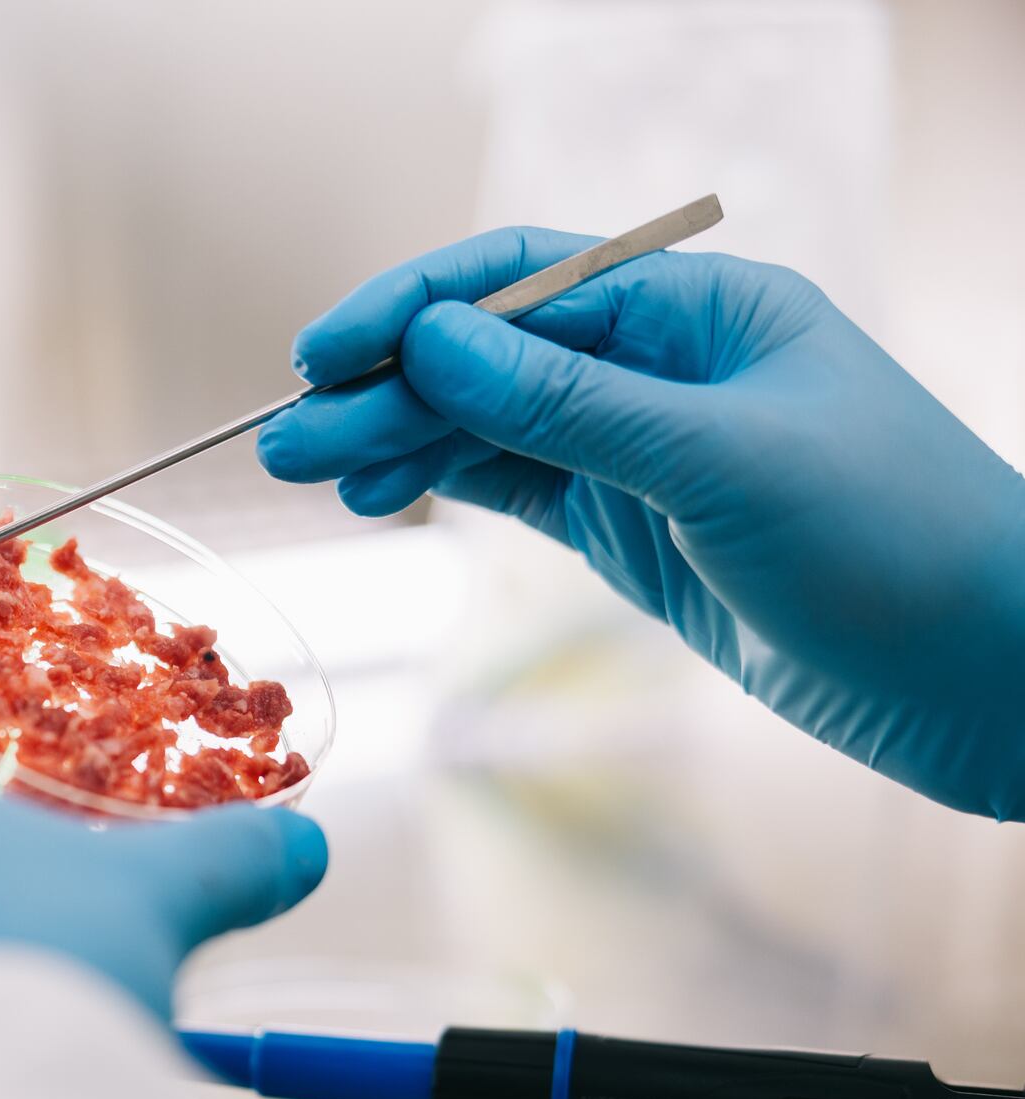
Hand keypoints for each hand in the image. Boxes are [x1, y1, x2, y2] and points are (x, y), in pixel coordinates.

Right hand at [257, 229, 1024, 818]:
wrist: (984, 682)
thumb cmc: (896, 544)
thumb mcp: (722, 461)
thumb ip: (571, 402)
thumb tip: (433, 341)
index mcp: (702, 310)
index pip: (526, 280)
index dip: (414, 308)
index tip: (321, 352)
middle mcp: (662, 367)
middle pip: (489, 357)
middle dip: (383, 391)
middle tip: (281, 440)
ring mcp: (642, 451)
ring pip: (488, 428)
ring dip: (396, 443)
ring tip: (305, 471)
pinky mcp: (633, 531)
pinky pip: (515, 488)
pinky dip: (443, 486)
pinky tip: (378, 493)